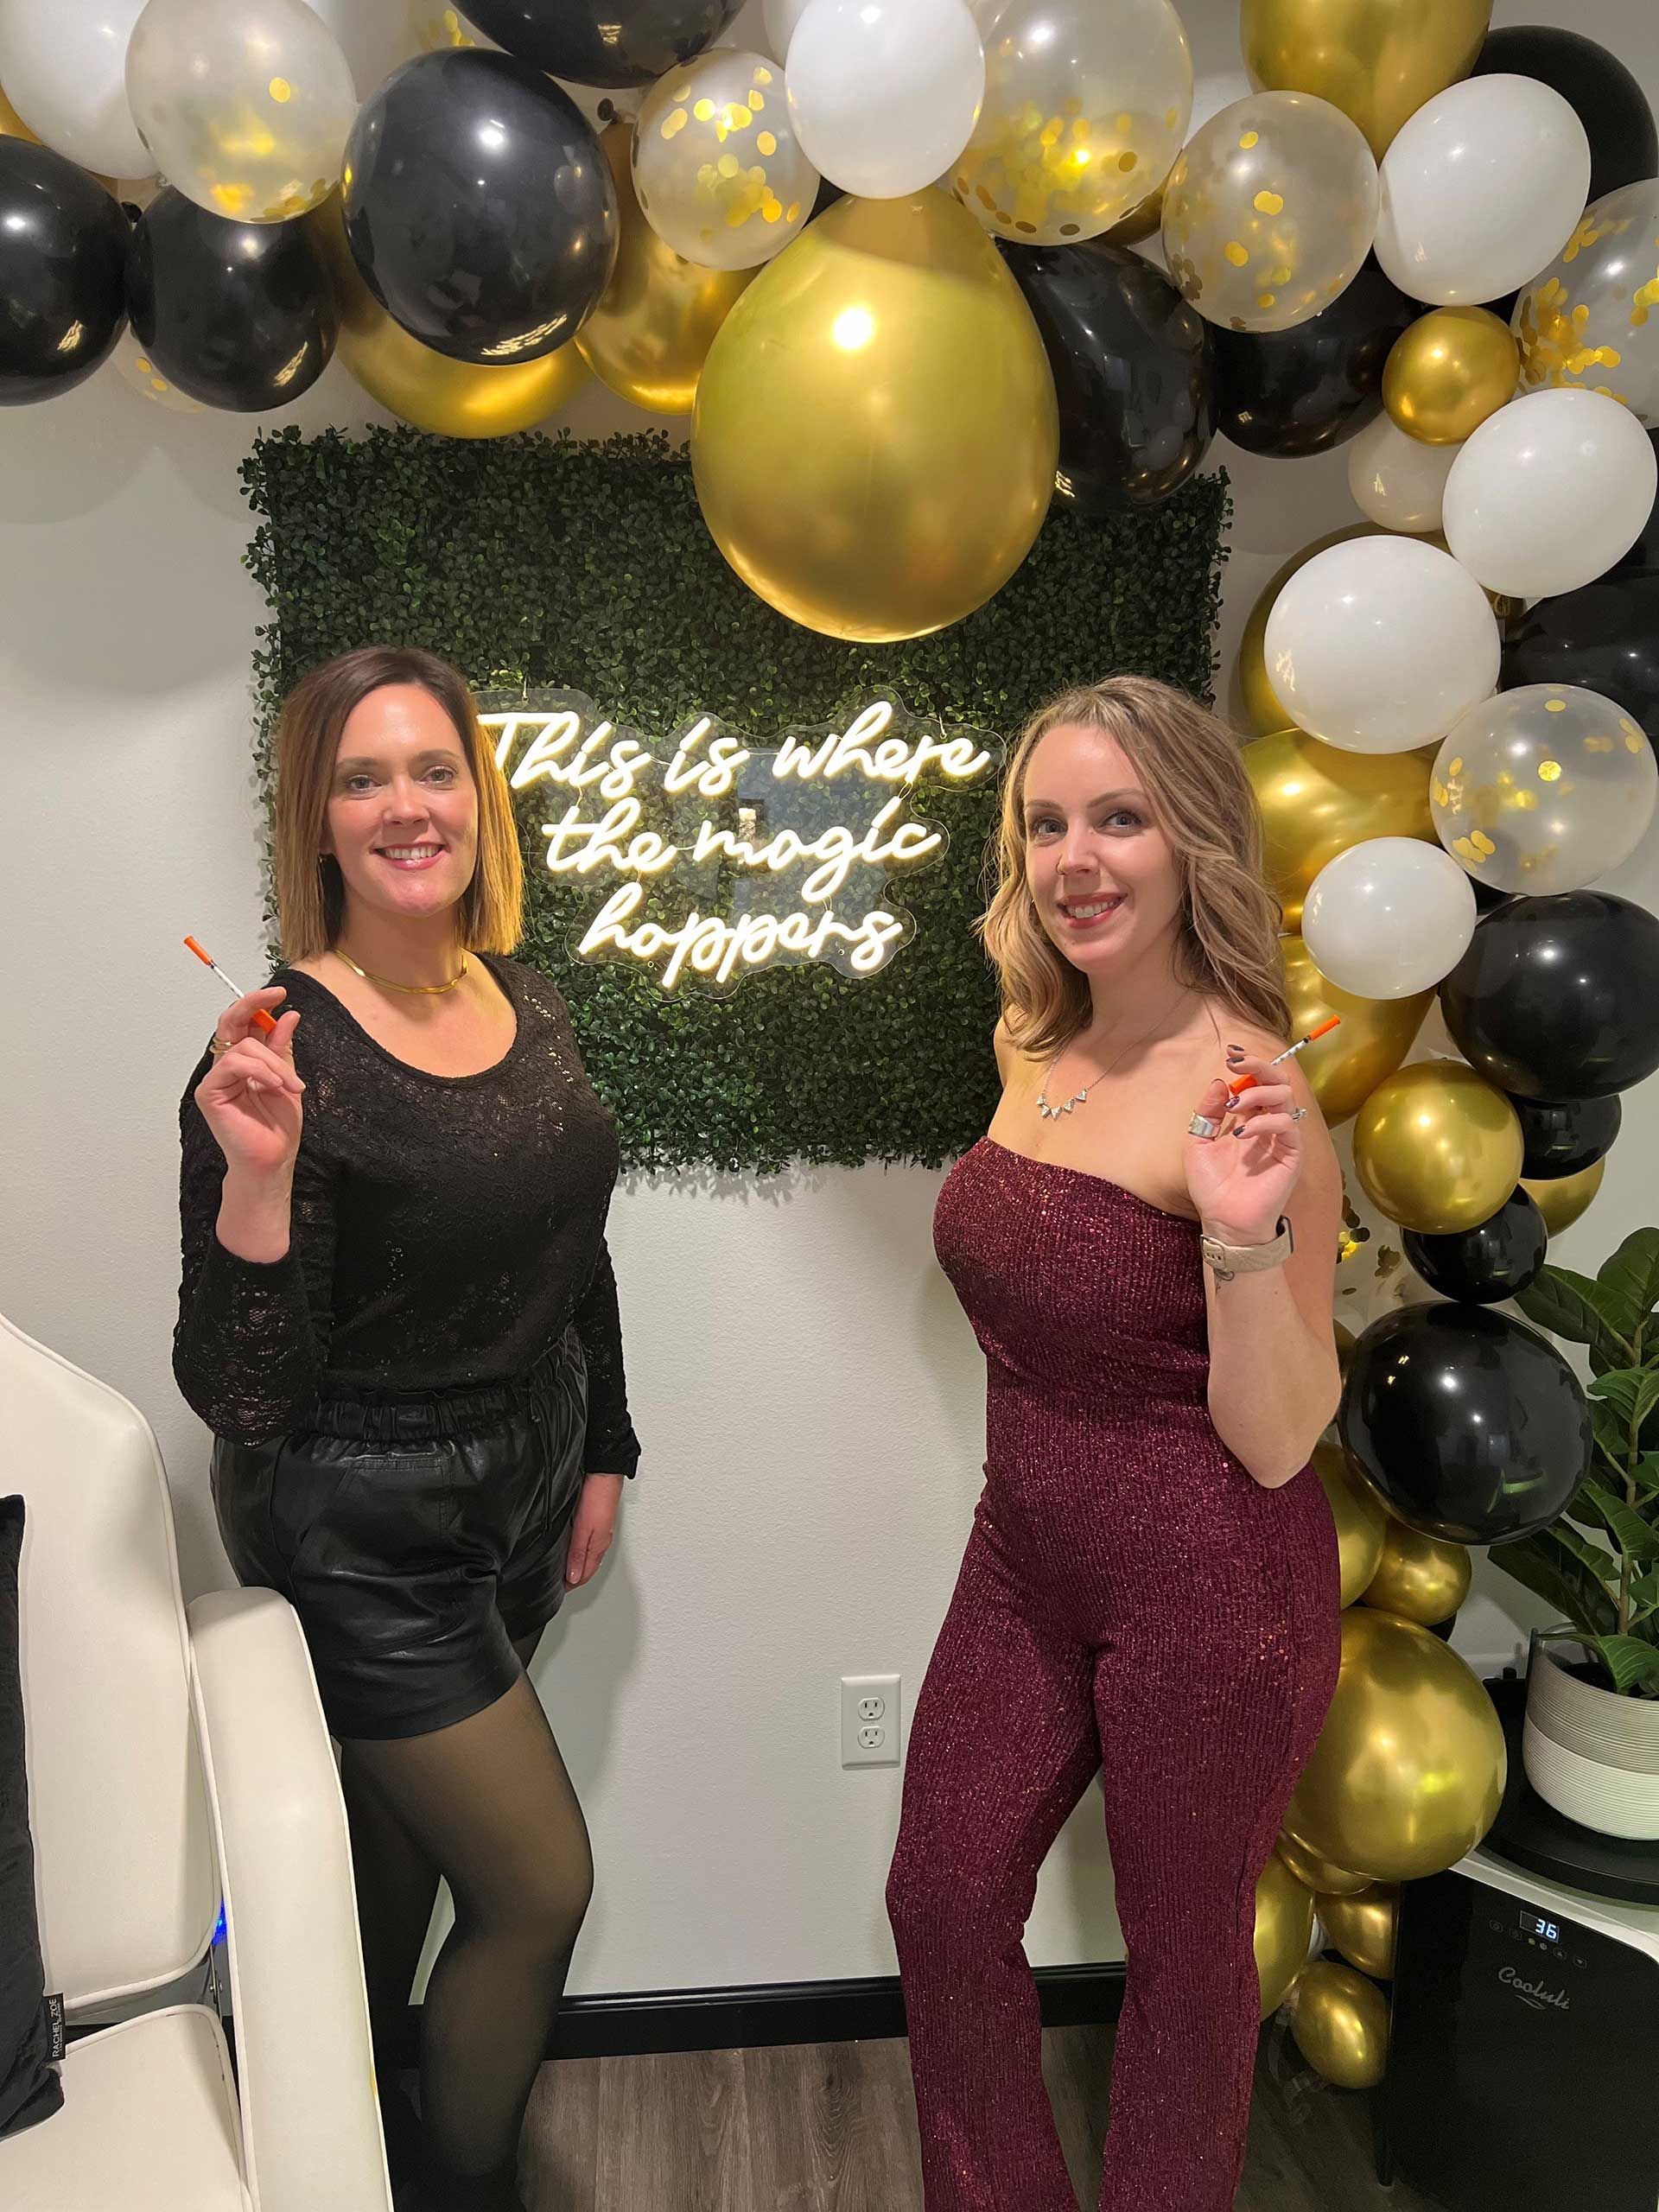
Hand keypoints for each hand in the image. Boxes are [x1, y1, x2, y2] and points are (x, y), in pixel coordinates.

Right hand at [193, 988, 304, 1183]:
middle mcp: (228, 1066)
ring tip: (290, 1085)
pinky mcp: (209, 1092)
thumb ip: (282, 1049)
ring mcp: (216, 1078)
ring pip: (241, 1046)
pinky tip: (275, 1086)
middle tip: (276, 995)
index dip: (258, 1004)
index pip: (245, 1023)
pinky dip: (260, 1071)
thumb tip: (287, 1016)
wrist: (274, 1159)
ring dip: (273, 1062)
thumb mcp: (288, 1080)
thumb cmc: (278, 1127)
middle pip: (230, 1021)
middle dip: (253, 1004)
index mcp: (246, 1061)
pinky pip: (233, 1065)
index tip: (280, 992)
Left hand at [565, 1472, 622, 1588]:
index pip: (585, 1575)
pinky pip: (588, 1544)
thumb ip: (577, 1554)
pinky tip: (572, 1548)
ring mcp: (600, 1531)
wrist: (605, 1472)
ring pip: (588, 1556)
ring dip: (577, 1566)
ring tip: (564, 1571)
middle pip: (588, 1567)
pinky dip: (579, 1552)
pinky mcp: (597, 1521)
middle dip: (575, 1578)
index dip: (572, 1585)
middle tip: (561, 1585)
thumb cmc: (597, 1497)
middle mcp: (600, 1541)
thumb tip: (573, 1577)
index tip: (559, 1591)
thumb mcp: (583, 1529)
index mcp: (598, 1546)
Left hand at [1184, 1049, 1305, 1246]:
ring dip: (1259, 1093)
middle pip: (1277, 1081)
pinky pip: (1287, 1125)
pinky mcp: (1291, 1153)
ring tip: (1236, 1105)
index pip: (1256, 1082)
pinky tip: (1242, 1132)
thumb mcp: (1198, 1142)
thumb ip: (1208, 1112)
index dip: (1248, 1065)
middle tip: (1238, 1065)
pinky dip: (1265, 1121)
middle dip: (1258, 1067)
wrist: (1224, 1220)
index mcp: (1248, 1118)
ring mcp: (1281, 1137)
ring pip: (1285, 1097)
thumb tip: (1220, 1082)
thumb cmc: (1212, 1186)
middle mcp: (1268, 1123)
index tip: (1231, 1056)